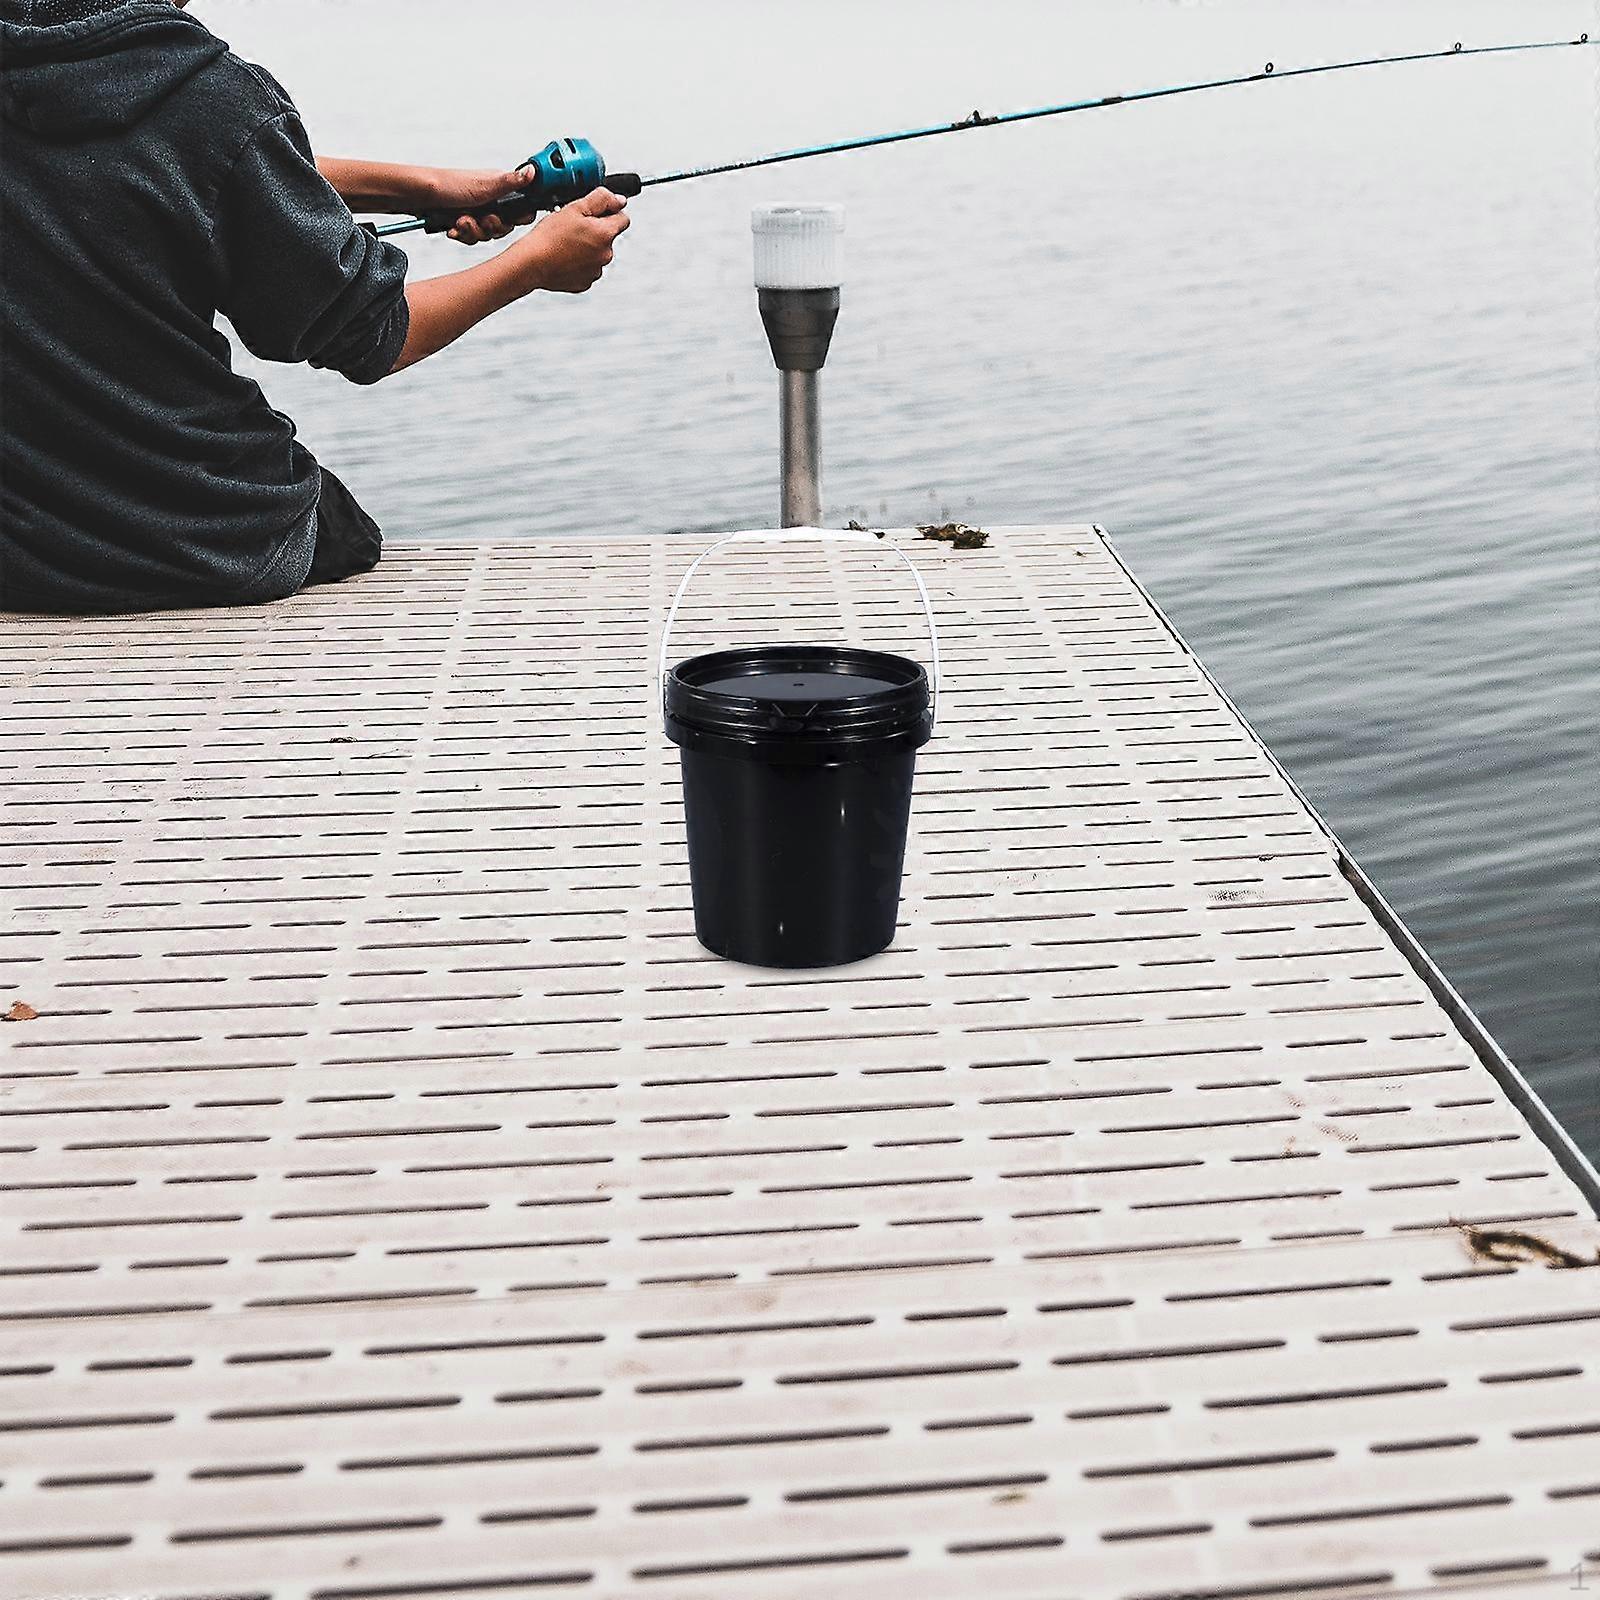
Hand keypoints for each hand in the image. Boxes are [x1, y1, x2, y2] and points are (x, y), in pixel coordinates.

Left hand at [429, 165, 533, 244]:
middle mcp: (489, 200)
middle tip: (482, 219)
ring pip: (487, 234)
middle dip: (492, 228)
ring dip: (474, 231)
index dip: (518, 218)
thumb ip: (511, 182)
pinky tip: (454, 228)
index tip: (511, 219)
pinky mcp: (464, 222)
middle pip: (504, 226)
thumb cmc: (447, 185)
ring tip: (461, 221)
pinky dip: (463, 235)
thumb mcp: (484, 185)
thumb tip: (534, 171)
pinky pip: (471, 238)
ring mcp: (476, 212)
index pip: (521, 209)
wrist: (418, 196)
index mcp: (498, 188)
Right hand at [514, 188, 630, 292]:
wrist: (532, 263)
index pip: (623, 218)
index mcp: (606, 234)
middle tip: (573, 226)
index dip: (609, 211)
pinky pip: (587, 268)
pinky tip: (564, 257)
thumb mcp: (575, 207)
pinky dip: (579, 262)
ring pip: (597, 253)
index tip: (594, 212)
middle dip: (595, 230)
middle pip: (608, 236)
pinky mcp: (585, 282)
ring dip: (587, 246)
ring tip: (566, 243)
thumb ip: (601, 199)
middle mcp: (606, 255)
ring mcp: (596, 271)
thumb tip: (620, 200)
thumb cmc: (550, 235)